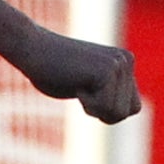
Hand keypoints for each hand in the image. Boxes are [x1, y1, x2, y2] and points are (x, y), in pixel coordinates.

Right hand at [13, 29, 142, 122]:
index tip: (87, 92)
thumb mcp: (87, 85)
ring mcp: (119, 64)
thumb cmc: (51, 71)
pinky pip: (104, 108)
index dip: (107, 111)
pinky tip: (76, 83)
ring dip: (93, 108)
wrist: (32, 50)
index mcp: (125, 63)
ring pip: (116, 114)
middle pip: (125, 113)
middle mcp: (127, 61)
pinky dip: (87, 104)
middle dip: (100, 111)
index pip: (131, 108)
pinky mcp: (107, 71)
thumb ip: (107, 94)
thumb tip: (122, 113)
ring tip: (78, 83)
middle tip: (80, 86)